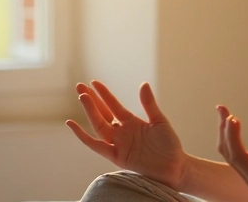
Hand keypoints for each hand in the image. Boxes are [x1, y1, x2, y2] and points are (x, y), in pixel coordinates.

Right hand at [66, 81, 187, 190]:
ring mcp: (118, 143)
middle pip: (102, 113)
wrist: (174, 166)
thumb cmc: (169, 144)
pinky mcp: (116, 156)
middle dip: (91, 100)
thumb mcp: (160, 120)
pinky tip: (73, 124)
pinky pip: (96, 146)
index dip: (104, 94)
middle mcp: (121, 131)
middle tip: (80, 86)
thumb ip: (149, 104)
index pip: (113, 105)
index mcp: (131, 121)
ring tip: (82, 96)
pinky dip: (83, 136)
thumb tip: (143, 84)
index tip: (93, 82)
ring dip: (90, 111)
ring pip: (98, 125)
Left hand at [216, 106, 247, 201]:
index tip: (232, 118)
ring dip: (226, 136)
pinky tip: (234, 134)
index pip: (240, 158)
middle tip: (221, 108)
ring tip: (224, 115)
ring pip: (233, 160)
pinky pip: (240, 162)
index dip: (232, 137)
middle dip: (224, 131)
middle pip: (231, 157)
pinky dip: (234, 144)